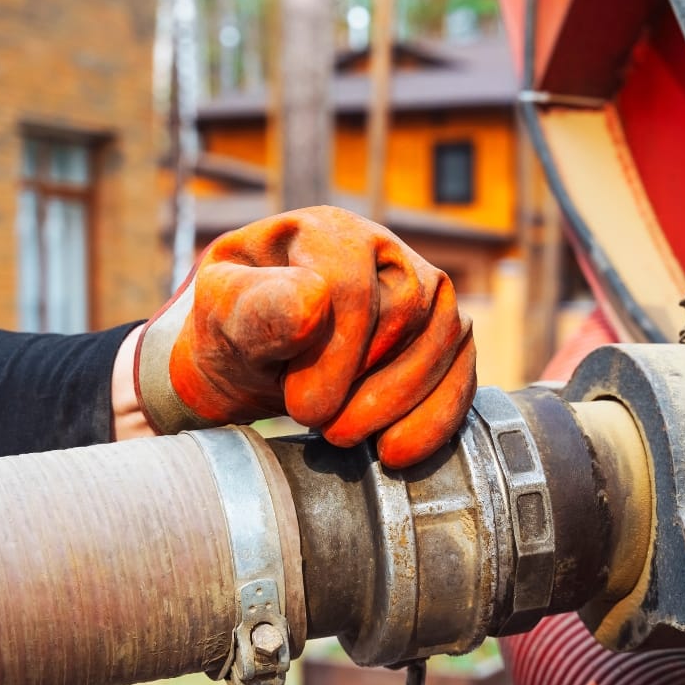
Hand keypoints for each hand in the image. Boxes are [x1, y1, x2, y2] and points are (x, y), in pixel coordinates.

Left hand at [132, 205, 475, 467]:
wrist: (251, 362)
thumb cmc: (233, 332)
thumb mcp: (222, 317)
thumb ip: (254, 308)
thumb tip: (311, 304)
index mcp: (327, 232)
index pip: (353, 288)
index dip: (334, 357)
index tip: (301, 408)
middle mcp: (385, 250)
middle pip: (406, 312)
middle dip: (366, 385)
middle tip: (320, 425)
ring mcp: (424, 289)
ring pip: (443, 340)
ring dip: (399, 404)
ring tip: (345, 436)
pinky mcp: (445, 335)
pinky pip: (462, 372)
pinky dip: (434, 419)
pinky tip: (395, 452)